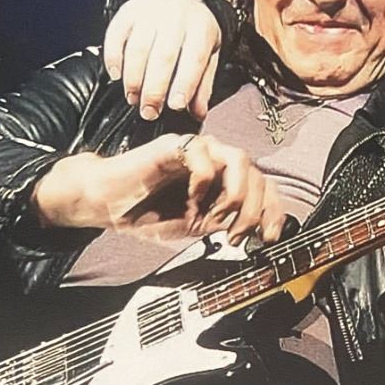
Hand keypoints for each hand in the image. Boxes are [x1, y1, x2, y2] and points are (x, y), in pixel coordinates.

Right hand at [32, 133, 288, 244]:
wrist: (110, 206)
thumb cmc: (148, 214)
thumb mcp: (198, 228)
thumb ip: (227, 224)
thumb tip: (259, 233)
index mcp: (223, 181)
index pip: (264, 186)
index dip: (274, 211)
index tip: (270, 237)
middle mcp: (214, 162)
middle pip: (258, 174)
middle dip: (254, 210)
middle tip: (236, 234)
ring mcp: (196, 152)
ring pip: (239, 159)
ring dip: (236, 194)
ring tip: (218, 216)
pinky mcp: (174, 146)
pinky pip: (204, 156)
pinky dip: (203, 181)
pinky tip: (191, 199)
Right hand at [102, 0, 223, 119]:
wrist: (182, 4)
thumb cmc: (195, 36)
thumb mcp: (208, 58)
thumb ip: (202, 87)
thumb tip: (197, 113)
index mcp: (201, 28)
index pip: (194, 58)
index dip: (184, 85)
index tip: (175, 106)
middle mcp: (176, 16)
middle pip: (163, 56)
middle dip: (154, 90)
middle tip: (149, 112)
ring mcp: (150, 11)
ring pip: (138, 48)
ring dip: (133, 79)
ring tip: (133, 99)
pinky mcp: (128, 11)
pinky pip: (116, 35)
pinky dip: (113, 58)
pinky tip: (116, 76)